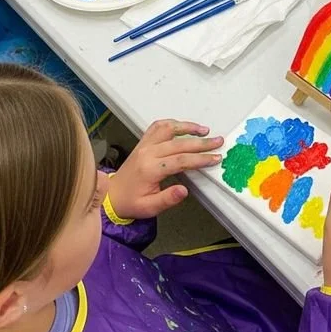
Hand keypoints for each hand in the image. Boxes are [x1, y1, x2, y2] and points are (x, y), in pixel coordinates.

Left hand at [106, 119, 222, 219]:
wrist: (112, 195)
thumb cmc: (131, 202)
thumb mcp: (150, 208)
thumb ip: (168, 199)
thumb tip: (184, 191)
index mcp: (150, 169)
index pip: (180, 160)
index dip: (200, 158)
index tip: (215, 158)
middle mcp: (147, 153)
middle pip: (179, 143)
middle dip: (201, 142)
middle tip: (218, 142)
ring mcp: (144, 145)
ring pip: (168, 129)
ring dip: (188, 127)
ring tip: (204, 130)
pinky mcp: (143, 143)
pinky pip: (157, 127)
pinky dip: (172, 123)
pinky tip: (184, 126)